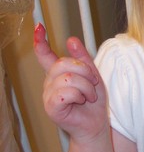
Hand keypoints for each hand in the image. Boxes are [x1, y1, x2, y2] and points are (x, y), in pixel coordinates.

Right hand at [33, 23, 107, 142]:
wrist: (95, 125)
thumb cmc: (93, 102)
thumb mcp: (92, 76)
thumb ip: (83, 59)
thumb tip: (71, 40)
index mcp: (58, 74)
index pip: (45, 55)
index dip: (40, 41)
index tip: (39, 27)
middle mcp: (49, 83)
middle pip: (63, 63)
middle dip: (85, 71)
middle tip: (93, 83)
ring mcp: (48, 95)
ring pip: (68, 78)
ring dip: (86, 86)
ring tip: (89, 96)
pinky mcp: (51, 107)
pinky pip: (66, 92)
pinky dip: (80, 95)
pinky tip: (82, 101)